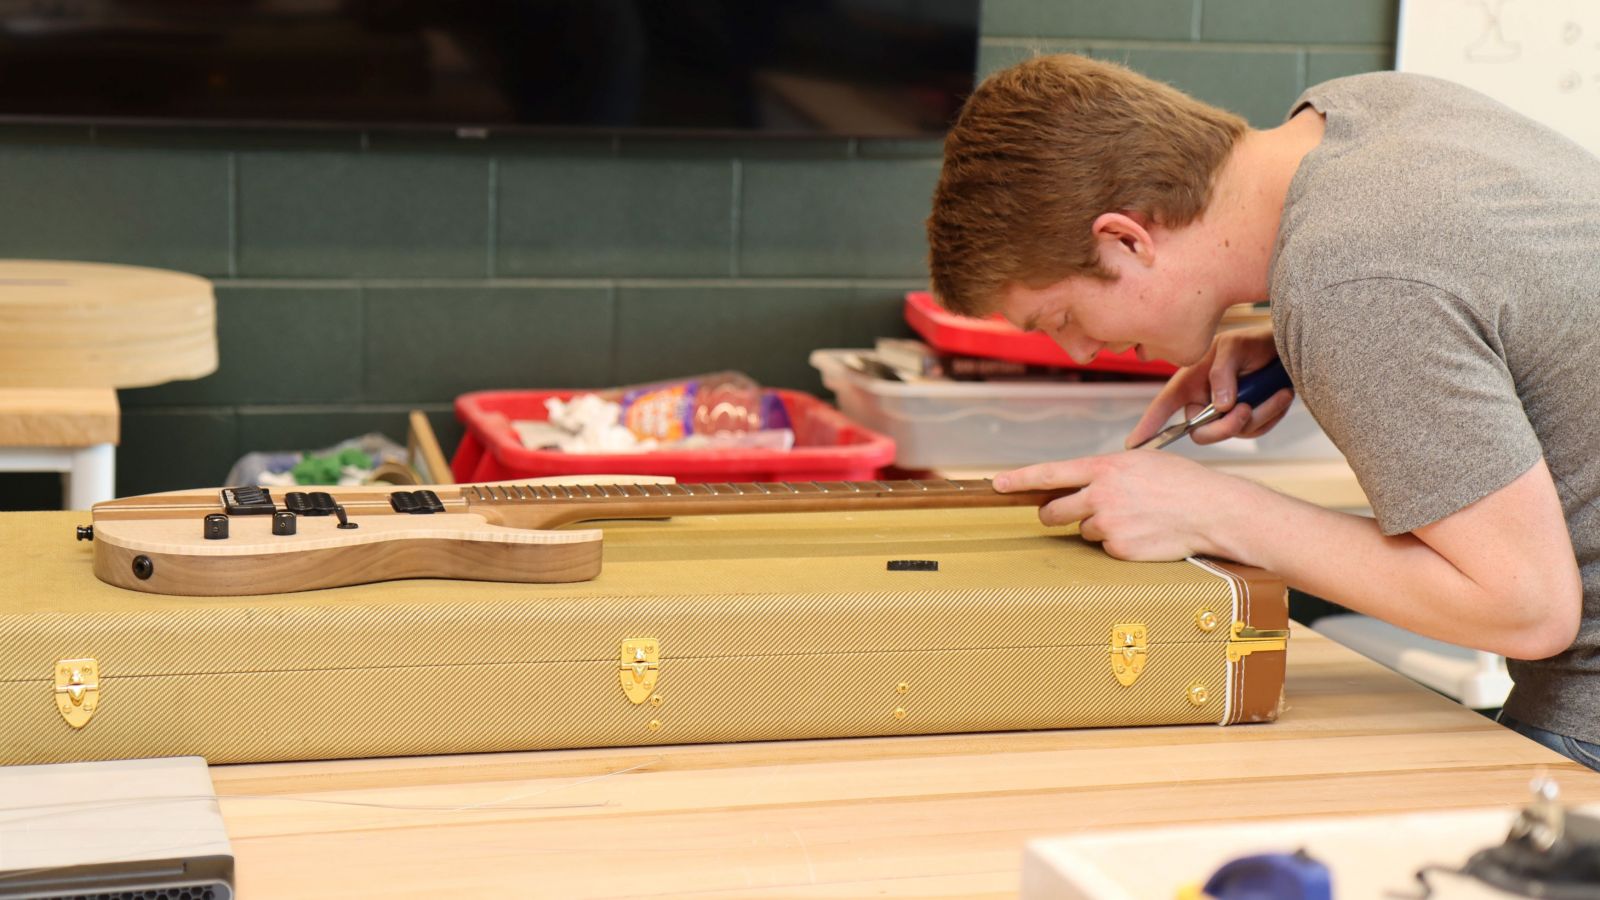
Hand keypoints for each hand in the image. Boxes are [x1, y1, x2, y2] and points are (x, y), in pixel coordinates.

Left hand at [993, 452, 1244, 560]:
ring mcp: (1108, 525)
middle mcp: (1100, 495)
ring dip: (1099, 527)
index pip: (1050, 473)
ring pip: (1083, 531)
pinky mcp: (1119, 550)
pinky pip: (1105, 549)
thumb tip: (1085, 482)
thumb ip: (1108, 471)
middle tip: (1071, 512)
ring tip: (1134, 518)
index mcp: (1104, 468)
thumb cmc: (1182, 483)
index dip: (1019, 479)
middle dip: (1054, 514)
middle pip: (1053, 512)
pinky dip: (1119, 544)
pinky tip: (1143, 533)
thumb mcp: (1141, 462)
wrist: (1213, 510)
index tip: (997, 484)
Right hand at [1126, 325, 1293, 447]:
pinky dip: (1271, 416)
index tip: (1133, 445)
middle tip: (1246, 410)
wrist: (1285, 349)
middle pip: (1201, 433)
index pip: (1163, 406)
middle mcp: (1203, 401)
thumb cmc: (1253, 342)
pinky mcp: (1247, 421)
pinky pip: (1254, 432)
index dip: (1148, 426)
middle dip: (1224, 426)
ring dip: (1260, 415)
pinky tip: (1281, 396)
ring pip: (1234, 434)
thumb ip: (1222, 373)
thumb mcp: (1234, 347)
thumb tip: (1220, 406)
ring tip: (1278, 393)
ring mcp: (1225, 414)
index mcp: (1190, 382)